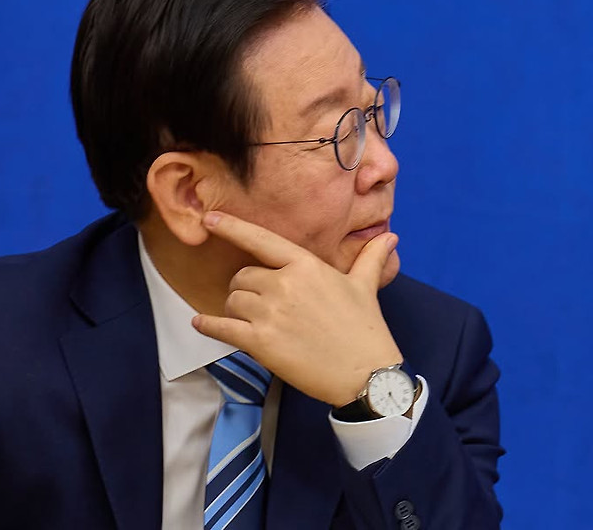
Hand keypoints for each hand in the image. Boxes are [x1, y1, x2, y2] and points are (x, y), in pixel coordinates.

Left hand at [191, 211, 402, 406]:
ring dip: (236, 310)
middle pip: (243, 276)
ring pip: (232, 301)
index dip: (232, 228)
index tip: (210, 220)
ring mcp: (270, 314)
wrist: (365, 373)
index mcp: (306, 266)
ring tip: (256, 321)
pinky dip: (208, 326)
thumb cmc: (365, 328)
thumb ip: (371, 258)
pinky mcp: (259, 342)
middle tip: (264, 304)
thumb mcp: (366, 287)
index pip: (262, 240)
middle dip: (247, 289)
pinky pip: (221, 328)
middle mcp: (284, 284)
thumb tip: (391, 237)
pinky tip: (201, 323)